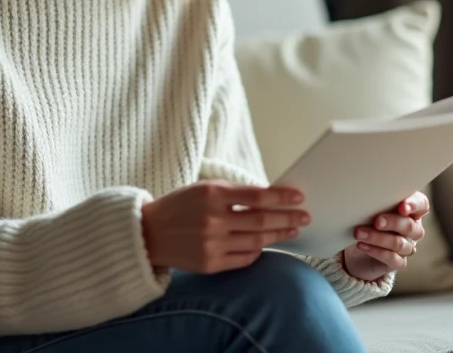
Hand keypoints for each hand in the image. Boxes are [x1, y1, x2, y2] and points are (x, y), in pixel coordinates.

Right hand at [141, 181, 309, 273]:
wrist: (148, 233)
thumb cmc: (180, 206)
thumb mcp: (203, 188)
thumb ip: (234, 192)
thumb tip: (271, 197)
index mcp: (212, 194)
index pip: (258, 195)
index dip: (282, 197)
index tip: (299, 197)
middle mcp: (213, 219)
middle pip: (262, 220)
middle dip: (288, 218)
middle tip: (304, 216)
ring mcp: (212, 244)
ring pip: (257, 240)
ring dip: (278, 235)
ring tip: (291, 229)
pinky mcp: (210, 264)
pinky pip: (245, 258)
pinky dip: (258, 250)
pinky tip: (265, 244)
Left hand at [340, 191, 429, 282]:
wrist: (358, 250)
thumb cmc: (367, 220)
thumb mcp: (371, 208)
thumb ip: (376, 201)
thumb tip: (366, 195)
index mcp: (411, 211)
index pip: (422, 204)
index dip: (414, 205)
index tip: (402, 206)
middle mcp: (413, 229)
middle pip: (410, 226)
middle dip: (392, 222)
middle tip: (376, 221)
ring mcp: (407, 247)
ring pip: (399, 244)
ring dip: (377, 238)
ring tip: (359, 233)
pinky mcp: (398, 262)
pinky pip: (392, 258)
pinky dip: (376, 251)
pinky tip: (362, 245)